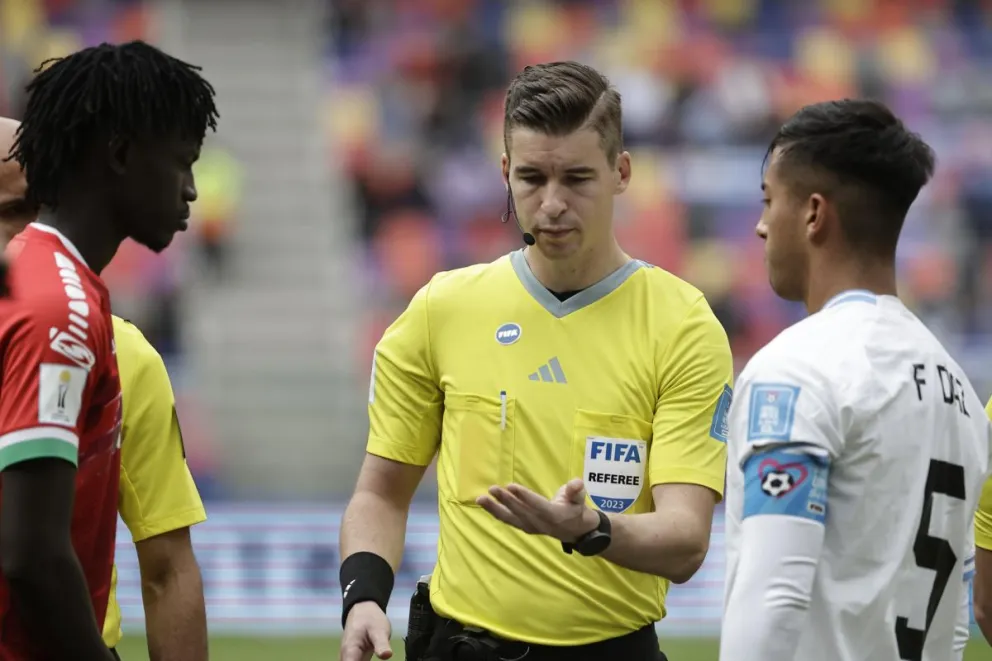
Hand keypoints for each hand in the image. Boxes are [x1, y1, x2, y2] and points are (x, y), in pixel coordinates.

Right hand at [340, 601, 392, 660]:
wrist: (363, 610)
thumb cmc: (370, 619)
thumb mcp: (379, 629)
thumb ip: (381, 644)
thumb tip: (386, 656)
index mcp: (350, 652)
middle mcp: (346, 658)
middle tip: (377, 658)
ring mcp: (348, 660)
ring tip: (375, 657)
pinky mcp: (353, 660)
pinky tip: (376, 659)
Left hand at [476, 478, 599, 542]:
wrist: (577, 531)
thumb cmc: (577, 509)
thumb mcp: (580, 499)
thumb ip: (576, 491)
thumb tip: (576, 483)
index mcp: (555, 516)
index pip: (538, 506)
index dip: (525, 497)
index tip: (511, 486)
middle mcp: (541, 524)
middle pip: (521, 512)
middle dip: (506, 500)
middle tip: (492, 489)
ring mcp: (532, 527)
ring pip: (511, 518)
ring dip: (495, 509)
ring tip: (481, 499)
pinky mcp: (525, 527)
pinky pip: (509, 521)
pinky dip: (497, 513)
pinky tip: (485, 504)